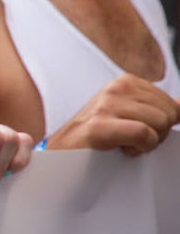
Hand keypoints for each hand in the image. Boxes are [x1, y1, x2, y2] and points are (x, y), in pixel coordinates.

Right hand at [47, 74, 179, 154]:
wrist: (63, 151)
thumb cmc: (97, 134)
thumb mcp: (130, 112)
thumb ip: (157, 106)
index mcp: (125, 82)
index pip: (172, 104)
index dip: (161, 124)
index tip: (138, 128)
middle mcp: (116, 89)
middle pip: (168, 113)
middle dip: (156, 132)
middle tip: (131, 138)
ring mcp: (106, 106)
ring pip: (159, 123)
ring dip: (146, 142)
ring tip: (124, 142)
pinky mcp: (99, 126)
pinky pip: (143, 134)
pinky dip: (139, 147)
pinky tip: (122, 148)